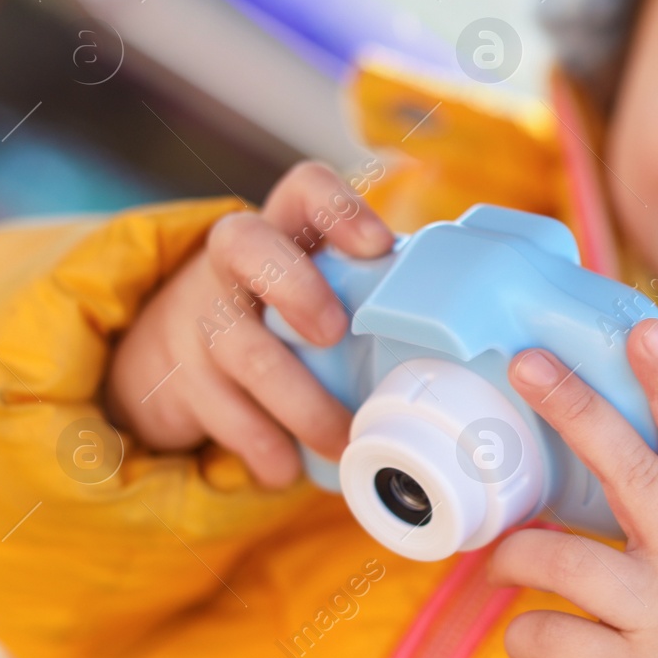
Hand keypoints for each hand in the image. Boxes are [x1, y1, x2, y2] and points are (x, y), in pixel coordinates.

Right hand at [105, 161, 393, 487]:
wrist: (170, 351)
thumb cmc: (287, 313)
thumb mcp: (319, 283)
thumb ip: (376, 290)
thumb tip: (487, 333)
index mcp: (286, 229)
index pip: (305, 188)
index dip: (338, 208)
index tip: (379, 247)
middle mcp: (233, 263)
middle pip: (243, 244)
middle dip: (295, 287)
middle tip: (335, 333)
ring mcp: (199, 317)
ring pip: (241, 349)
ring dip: (299, 402)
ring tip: (344, 441)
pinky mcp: (178, 377)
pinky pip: (218, 413)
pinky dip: (261, 447)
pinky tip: (288, 469)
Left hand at [489, 318, 657, 657]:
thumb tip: (630, 443)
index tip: (643, 328)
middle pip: (635, 471)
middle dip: (578, 411)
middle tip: (529, 363)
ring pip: (573, 564)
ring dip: (521, 552)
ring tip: (500, 557)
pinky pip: (558, 643)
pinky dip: (526, 639)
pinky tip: (525, 640)